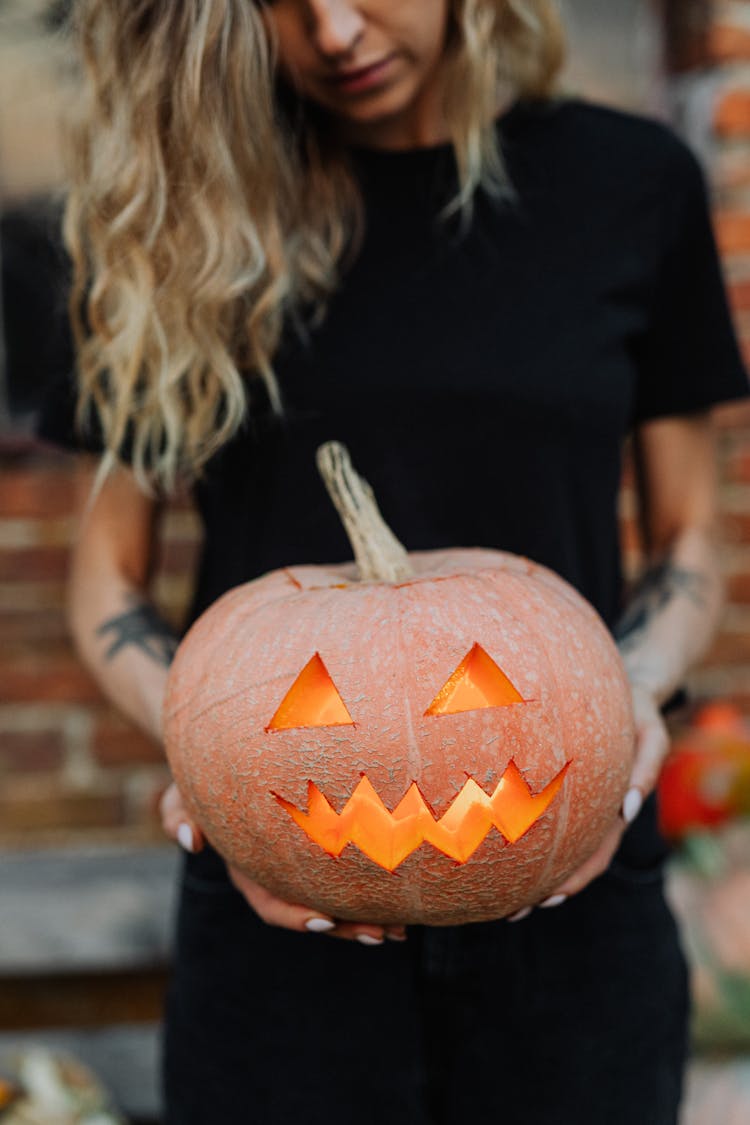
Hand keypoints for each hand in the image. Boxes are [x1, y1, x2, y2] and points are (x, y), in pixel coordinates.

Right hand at [159, 781, 405, 944]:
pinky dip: (374, 887)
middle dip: (347, 927)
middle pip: (312, 911)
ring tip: (401, 929)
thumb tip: (189, 842)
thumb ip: (177, 812)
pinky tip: (403, 895)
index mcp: (247, 868)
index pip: (270, 903)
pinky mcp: (323, 846)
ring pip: (336, 899)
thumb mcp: (182, 790)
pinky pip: (349, 873)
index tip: (323, 922)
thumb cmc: (204, 773)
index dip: (296, 916)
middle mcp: (277, 873)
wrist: (225, 752)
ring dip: (368, 917)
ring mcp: (301, 864)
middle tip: (382, 934)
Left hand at [507, 683, 669, 920]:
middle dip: (544, 889)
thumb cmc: (636, 709)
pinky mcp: (561, 788)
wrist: (626, 688)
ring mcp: (579, 805)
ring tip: (499, 897)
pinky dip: (525, 838)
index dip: (573, 880)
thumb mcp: (652, 732)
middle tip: (511, 912)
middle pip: (570, 863)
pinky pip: (544, 819)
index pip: (594, 856)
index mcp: (615, 810)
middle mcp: (595, 814)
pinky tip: (495, 847)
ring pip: (555, 847)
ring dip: (531, 874)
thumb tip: (628, 810)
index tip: (548, 898)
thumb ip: (647, 768)